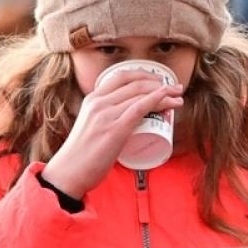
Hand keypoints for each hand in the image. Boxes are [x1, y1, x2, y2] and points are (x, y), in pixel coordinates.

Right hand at [40, 68, 183, 198]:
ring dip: (165, 93)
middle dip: (159, 82)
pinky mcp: (115, 129)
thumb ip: (104, 121)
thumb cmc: (81, 156)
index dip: (143, 75)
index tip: (158, 81)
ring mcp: (107, 114)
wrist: (68, 172)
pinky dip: (157, 100)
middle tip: (175, 88)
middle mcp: (99, 102)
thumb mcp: (91, 127)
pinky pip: (140, 107)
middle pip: (134, 83)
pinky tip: (169, 100)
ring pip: (141, 94)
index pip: (121, 76)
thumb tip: (125, 125)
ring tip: (178, 97)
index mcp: (92, 99)